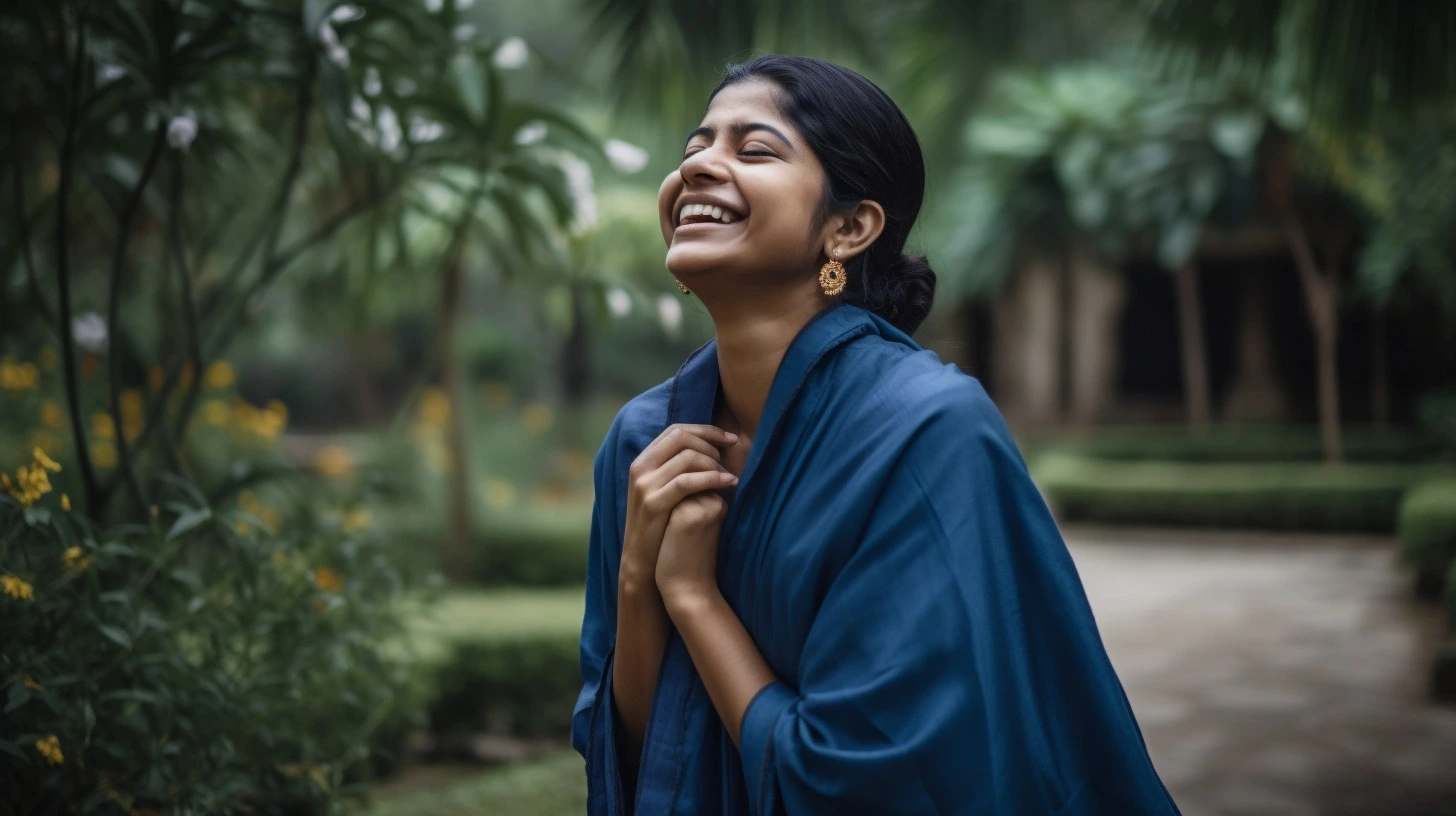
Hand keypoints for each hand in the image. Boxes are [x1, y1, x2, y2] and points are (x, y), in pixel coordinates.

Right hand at [621, 424, 738, 589]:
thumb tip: (709, 447)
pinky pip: (687, 482)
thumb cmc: (661, 523)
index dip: (706, 430)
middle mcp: (640, 468)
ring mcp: (644, 485)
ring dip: (714, 463)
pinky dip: (713, 478)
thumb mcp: (663, 489)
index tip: (730, 438)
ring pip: (687, 457)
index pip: (676, 430)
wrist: (643, 560)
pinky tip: (729, 483)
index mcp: (643, 461)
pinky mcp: (653, 503)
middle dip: (711, 443)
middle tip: (729, 459)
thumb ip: (678, 467)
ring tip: (729, 476)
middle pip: (681, 438)